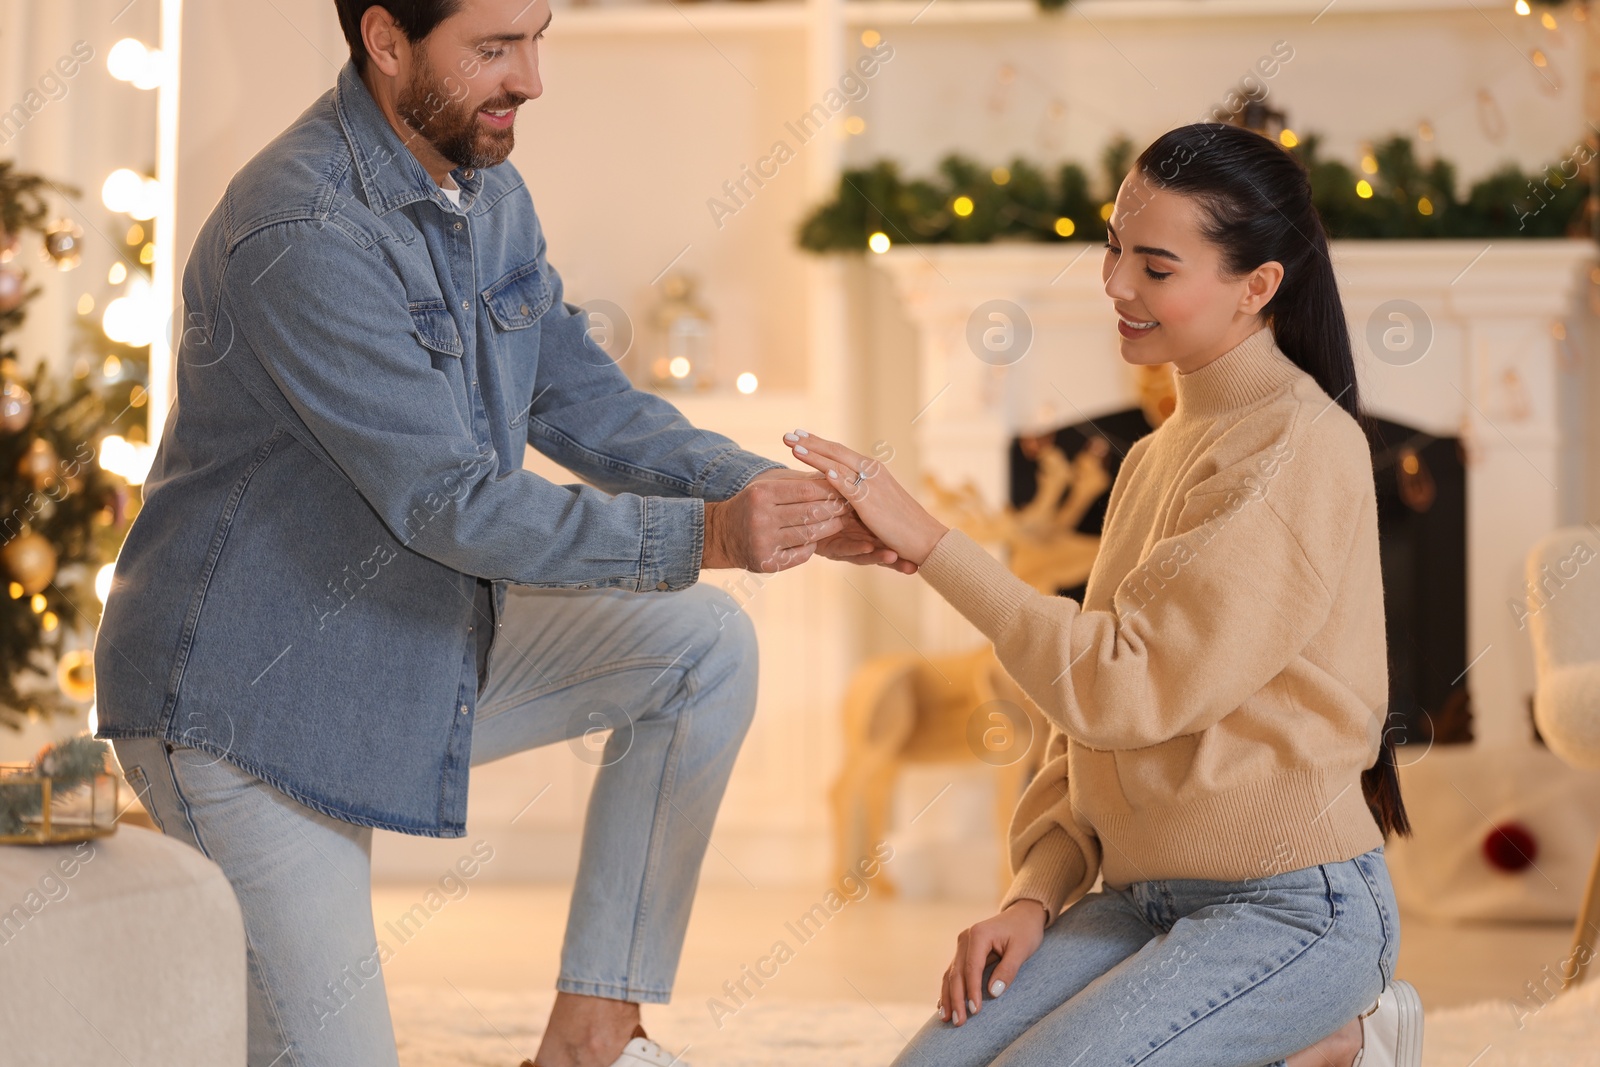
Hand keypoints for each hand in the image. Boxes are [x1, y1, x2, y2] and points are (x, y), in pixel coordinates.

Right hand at [701, 469, 846, 572]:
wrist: (720, 535)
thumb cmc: (752, 505)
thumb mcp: (768, 486)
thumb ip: (798, 482)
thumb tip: (834, 475)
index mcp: (762, 494)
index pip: (805, 490)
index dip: (829, 490)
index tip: (844, 488)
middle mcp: (761, 518)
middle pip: (810, 513)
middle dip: (834, 509)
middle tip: (850, 506)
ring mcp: (764, 543)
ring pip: (809, 534)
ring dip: (830, 528)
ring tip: (841, 522)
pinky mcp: (767, 562)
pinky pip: (801, 554)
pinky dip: (812, 546)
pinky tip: (818, 539)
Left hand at [781, 431, 948, 566]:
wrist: (925, 537)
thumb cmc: (900, 523)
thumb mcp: (877, 501)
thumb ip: (860, 491)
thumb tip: (841, 487)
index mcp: (872, 469)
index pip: (840, 451)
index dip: (818, 442)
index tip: (798, 434)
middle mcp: (872, 471)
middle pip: (836, 452)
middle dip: (810, 442)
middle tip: (787, 434)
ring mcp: (872, 485)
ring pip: (839, 465)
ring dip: (815, 455)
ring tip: (793, 447)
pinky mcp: (872, 503)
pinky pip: (850, 488)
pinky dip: (836, 479)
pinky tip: (821, 473)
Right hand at [939, 899, 1046, 1026]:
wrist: (1022, 916)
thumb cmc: (1025, 931)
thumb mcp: (1022, 949)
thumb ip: (1008, 970)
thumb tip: (993, 992)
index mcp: (979, 934)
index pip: (972, 968)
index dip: (972, 991)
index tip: (975, 1011)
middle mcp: (965, 939)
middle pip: (957, 973)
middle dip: (956, 999)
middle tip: (959, 1022)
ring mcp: (962, 945)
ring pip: (950, 974)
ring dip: (948, 997)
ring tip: (946, 1018)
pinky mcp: (963, 952)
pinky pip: (953, 972)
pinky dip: (948, 989)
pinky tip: (943, 1005)